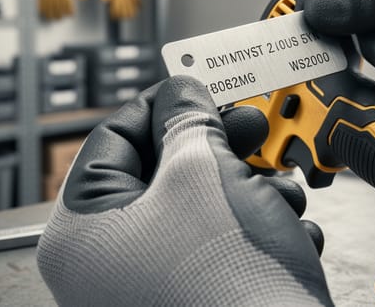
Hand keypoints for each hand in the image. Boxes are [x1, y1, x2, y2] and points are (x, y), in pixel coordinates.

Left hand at [37, 76, 331, 306]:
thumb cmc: (228, 281)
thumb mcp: (203, 172)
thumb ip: (187, 120)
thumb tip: (181, 93)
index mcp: (83, 230)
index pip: (112, 137)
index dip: (162, 104)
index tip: (200, 88)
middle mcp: (106, 266)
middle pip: (162, 175)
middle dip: (220, 150)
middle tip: (252, 128)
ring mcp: (150, 290)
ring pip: (200, 210)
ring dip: (251, 191)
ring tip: (283, 193)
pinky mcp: (195, 303)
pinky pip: (220, 251)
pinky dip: (259, 233)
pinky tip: (291, 234)